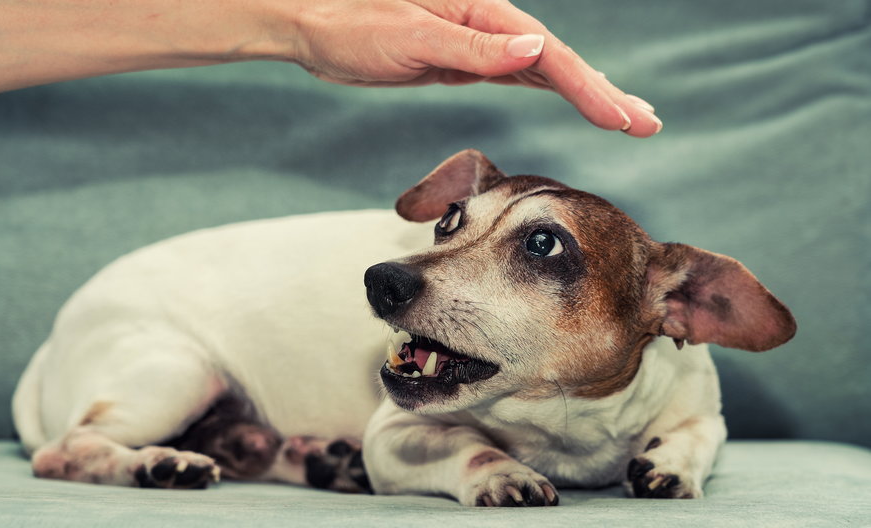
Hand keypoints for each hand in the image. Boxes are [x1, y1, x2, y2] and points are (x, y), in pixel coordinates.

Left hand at [285, 0, 660, 136]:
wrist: (315, 23)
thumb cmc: (353, 25)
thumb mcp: (413, 37)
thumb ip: (474, 48)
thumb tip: (535, 51)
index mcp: (483, 15)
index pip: (550, 57)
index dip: (591, 90)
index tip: (624, 118)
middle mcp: (488, 25)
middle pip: (560, 61)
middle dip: (604, 93)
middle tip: (646, 123)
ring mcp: (479, 41)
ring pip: (545, 69)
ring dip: (586, 91)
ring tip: (623, 115)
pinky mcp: (465, 57)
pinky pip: (520, 73)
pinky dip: (551, 86)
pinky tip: (569, 96)